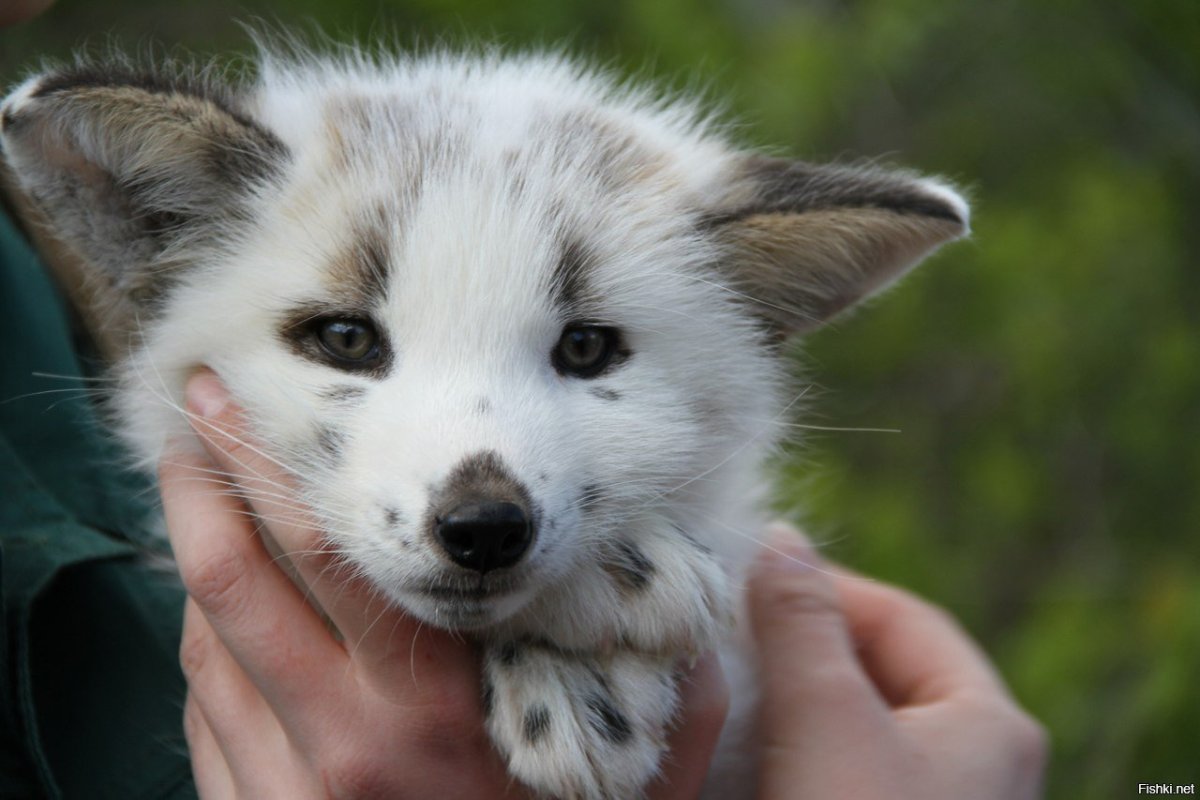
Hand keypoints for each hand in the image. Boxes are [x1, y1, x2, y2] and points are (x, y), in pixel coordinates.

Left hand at [160, 370, 726, 798]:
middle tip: (189, 407)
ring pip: (206, 639)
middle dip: (202, 481)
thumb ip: (675, 698)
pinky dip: (204, 640)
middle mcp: (341, 740)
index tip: (246, 396)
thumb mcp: (641, 790)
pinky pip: (200, 710)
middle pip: (237, 578)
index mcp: (434, 709)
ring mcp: (279, 788)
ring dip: (193, 553)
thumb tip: (697, 612)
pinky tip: (221, 605)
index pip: (342, 554)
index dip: (279, 464)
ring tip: (195, 489)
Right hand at [747, 525, 1046, 799]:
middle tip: (741, 642)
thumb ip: (801, 620)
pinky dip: (810, 756)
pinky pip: (857, 775)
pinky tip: (764, 761)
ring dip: (804, 706)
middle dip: (810, 649)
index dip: (823, 588)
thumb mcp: (824, 714)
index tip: (750, 586)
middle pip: (889, 671)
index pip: (903, 615)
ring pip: (870, 729)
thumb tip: (780, 537)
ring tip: (741, 698)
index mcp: (995, 724)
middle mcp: (990, 768)